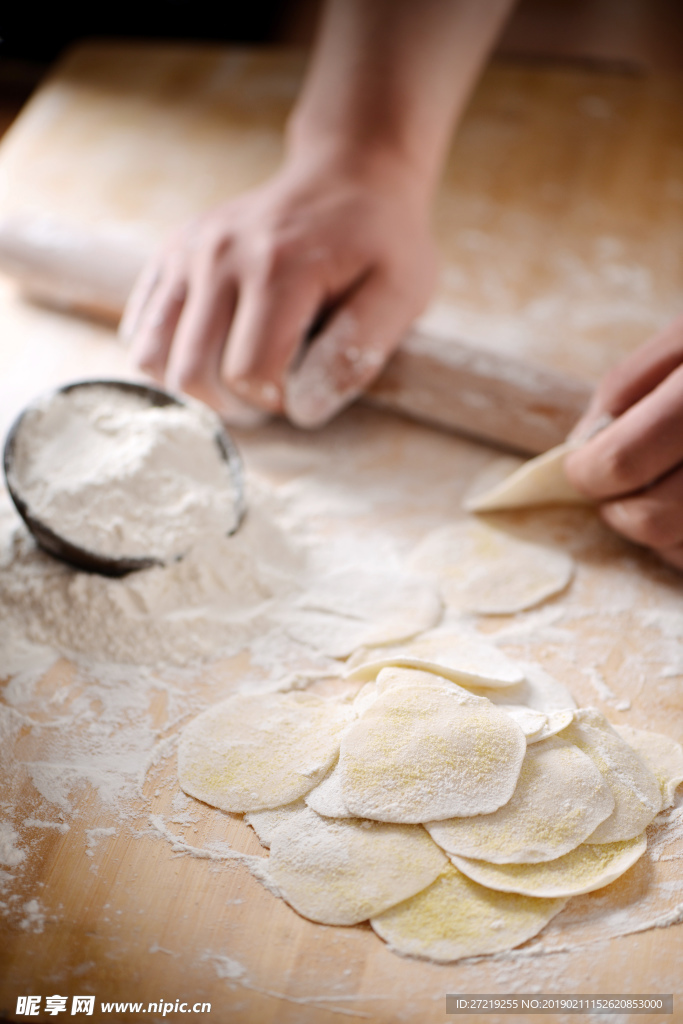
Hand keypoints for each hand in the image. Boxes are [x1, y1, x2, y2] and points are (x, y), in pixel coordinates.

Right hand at [121, 155, 436, 426]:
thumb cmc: (381, 242)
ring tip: (233, 381)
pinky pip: (140, 327)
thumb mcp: (401, 293)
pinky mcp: (171, 254)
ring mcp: (188, 252)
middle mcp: (220, 255)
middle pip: (191, 373)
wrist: (348, 174)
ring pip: (151, 356)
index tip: (300, 391)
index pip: (248, 373)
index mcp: (279, 267)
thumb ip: (356, 355)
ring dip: (191, 390)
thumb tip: (304, 411)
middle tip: (269, 394)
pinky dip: (165, 358)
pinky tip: (207, 355)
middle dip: (232, 407)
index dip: (275, 403)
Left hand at [565, 313, 682, 569]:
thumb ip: (626, 389)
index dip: (586, 473)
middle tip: (614, 485)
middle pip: (652, 518)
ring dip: (654, 532)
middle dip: (616, 508)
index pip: (622, 462)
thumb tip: (582, 449)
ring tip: (659, 492)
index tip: (580, 466)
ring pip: (680, 548)